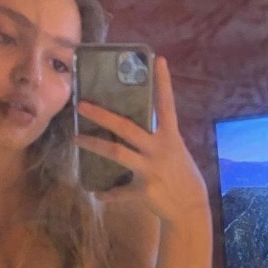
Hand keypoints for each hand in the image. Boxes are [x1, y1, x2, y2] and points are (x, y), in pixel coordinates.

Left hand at [74, 56, 207, 223]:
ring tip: (76, 138)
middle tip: (81, 105)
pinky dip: (107, 193)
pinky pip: (119, 191)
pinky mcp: (143, 190)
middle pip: (126, 127)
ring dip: (93, 145)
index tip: (159, 60)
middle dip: (102, 115)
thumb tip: (135, 128)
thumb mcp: (175, 151)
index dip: (163, 82)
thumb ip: (157, 139)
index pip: (167, 104)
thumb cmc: (181, 176)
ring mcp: (150, 169)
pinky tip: (96, 193)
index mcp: (170, 137)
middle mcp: (159, 149)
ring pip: (116, 153)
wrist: (190, 208)